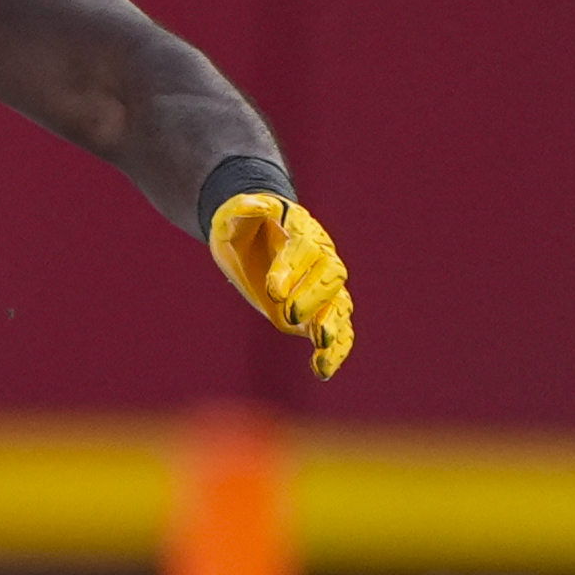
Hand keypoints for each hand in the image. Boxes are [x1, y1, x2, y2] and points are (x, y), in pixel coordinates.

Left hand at [208, 193, 353, 378]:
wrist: (252, 235)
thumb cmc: (243, 222)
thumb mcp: (235, 213)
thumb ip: (244, 209)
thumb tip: (248, 204)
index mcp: (302, 233)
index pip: (304, 249)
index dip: (291, 268)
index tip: (272, 289)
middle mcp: (319, 260)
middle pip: (329, 278)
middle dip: (312, 297)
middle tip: (288, 314)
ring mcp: (319, 289)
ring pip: (338, 306)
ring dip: (333, 326)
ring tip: (322, 345)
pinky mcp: (313, 313)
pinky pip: (335, 331)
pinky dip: (333, 351)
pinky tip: (323, 370)